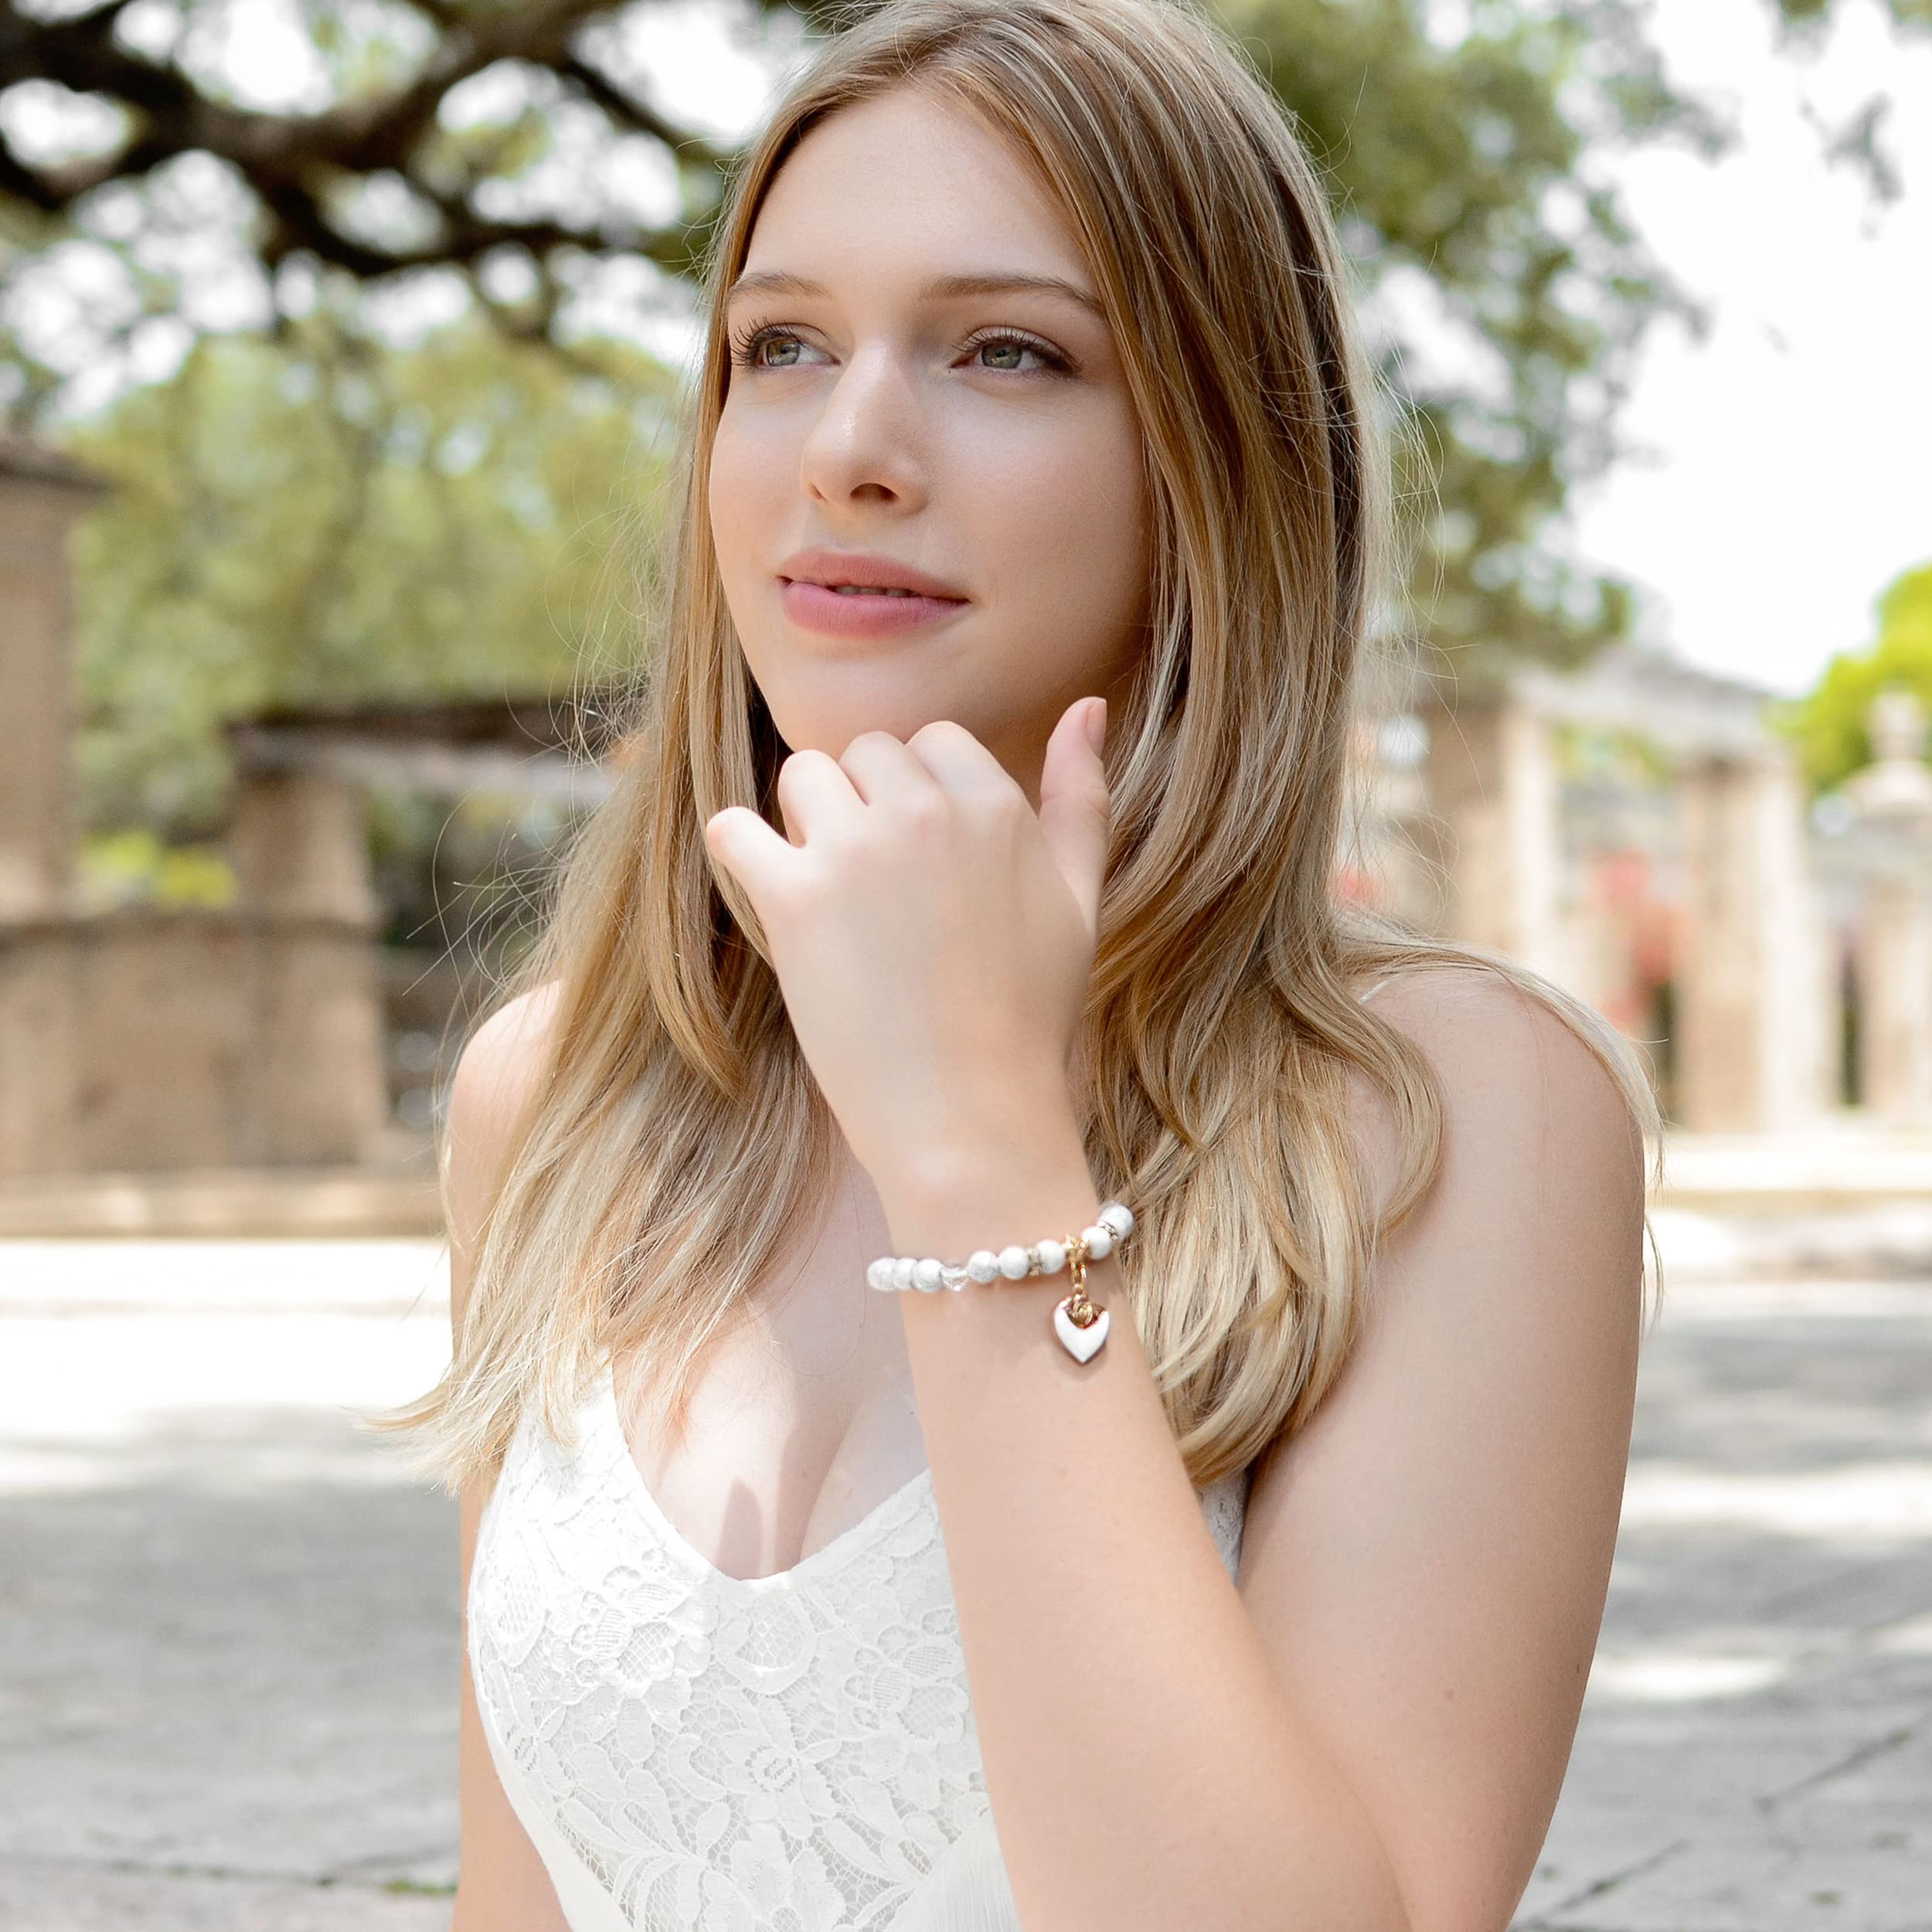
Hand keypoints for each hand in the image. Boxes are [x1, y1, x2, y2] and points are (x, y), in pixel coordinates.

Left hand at [703, 697, 1109, 1202]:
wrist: (970, 1119)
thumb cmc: (1028, 1018)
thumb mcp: (1081, 901)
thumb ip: (1081, 799)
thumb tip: (1088, 706)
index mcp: (996, 805)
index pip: (930, 742)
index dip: (918, 799)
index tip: (921, 866)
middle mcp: (926, 812)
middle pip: (862, 754)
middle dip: (861, 806)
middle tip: (876, 893)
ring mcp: (856, 852)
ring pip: (800, 776)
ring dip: (805, 822)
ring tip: (830, 896)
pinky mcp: (794, 899)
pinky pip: (734, 831)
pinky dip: (739, 853)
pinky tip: (771, 894)